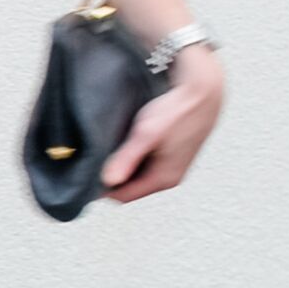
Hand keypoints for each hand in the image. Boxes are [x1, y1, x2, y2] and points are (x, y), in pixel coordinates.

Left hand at [100, 46, 224, 203]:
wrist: (205, 91)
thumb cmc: (177, 110)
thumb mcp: (147, 133)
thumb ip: (128, 157)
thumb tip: (108, 180)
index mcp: (163, 178)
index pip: (122, 196)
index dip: (101, 188)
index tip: (83, 174)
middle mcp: (169, 178)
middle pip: (130, 187)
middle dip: (111, 177)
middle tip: (90, 160)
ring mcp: (173, 166)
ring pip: (139, 175)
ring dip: (123, 166)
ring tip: (106, 149)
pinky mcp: (174, 154)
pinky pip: (148, 163)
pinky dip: (135, 157)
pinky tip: (126, 142)